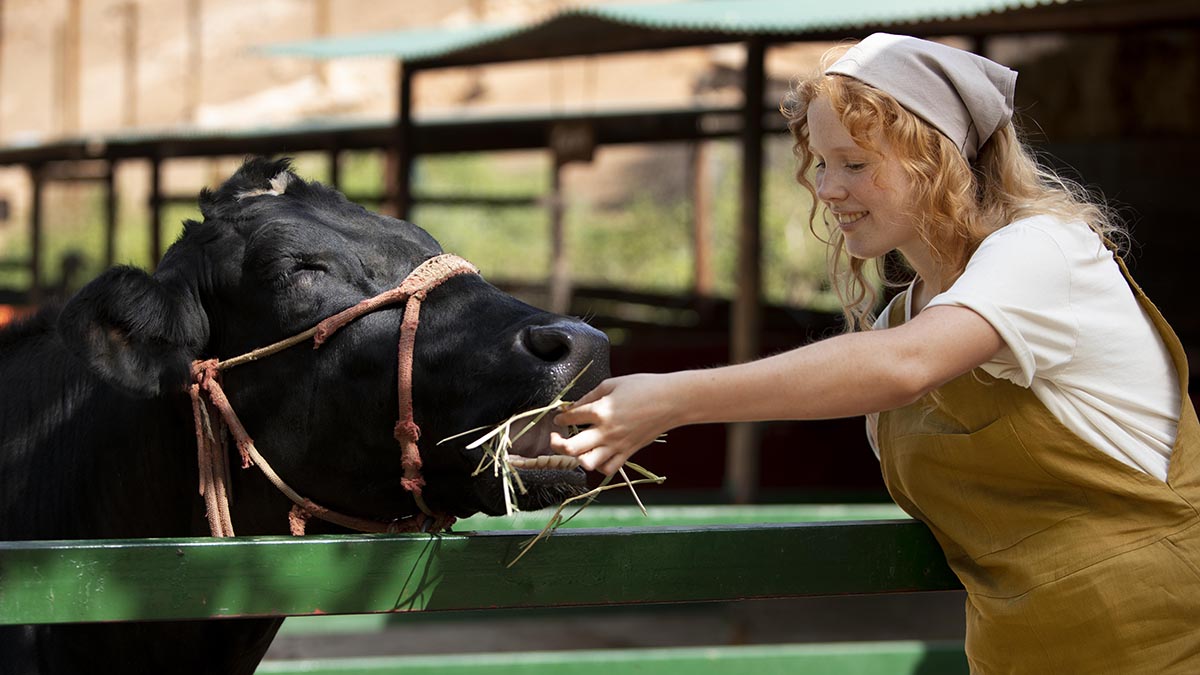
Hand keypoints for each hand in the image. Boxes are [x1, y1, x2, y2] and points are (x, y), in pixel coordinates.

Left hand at [550, 373, 679, 475]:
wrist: (672, 401)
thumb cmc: (643, 387)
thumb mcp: (612, 384)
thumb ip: (590, 396)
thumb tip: (573, 406)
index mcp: (601, 410)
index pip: (570, 418)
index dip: (560, 417)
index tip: (559, 417)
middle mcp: (606, 431)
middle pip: (571, 448)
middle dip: (557, 444)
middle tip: (555, 438)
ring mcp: (617, 445)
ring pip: (587, 463)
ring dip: (577, 458)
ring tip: (576, 450)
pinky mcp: (628, 453)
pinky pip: (608, 468)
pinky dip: (598, 465)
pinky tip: (597, 454)